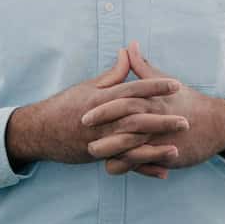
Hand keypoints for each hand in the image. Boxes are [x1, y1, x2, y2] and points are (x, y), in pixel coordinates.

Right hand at [5, 49, 188, 175]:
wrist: (38, 132)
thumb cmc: (65, 105)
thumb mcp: (88, 85)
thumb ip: (113, 73)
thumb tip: (128, 52)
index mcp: (102, 98)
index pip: (132, 89)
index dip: (154, 87)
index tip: (176, 85)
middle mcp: (102, 119)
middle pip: (136, 117)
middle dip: (162, 119)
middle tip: (186, 119)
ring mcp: (99, 138)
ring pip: (131, 143)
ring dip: (155, 147)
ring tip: (177, 148)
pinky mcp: (97, 155)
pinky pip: (123, 163)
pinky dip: (143, 168)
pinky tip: (162, 171)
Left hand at [82, 42, 224, 175]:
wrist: (218, 124)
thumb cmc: (189, 101)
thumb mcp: (165, 81)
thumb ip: (143, 67)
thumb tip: (129, 46)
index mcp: (153, 99)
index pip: (124, 101)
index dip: (103, 107)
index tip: (83, 112)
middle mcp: (156, 118)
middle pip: (125, 124)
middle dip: (103, 129)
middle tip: (83, 134)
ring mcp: (162, 137)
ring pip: (132, 146)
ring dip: (111, 151)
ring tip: (92, 154)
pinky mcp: (168, 154)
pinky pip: (143, 163)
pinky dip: (127, 166)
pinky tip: (112, 167)